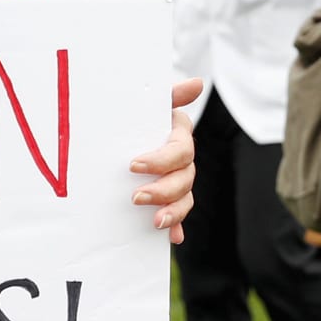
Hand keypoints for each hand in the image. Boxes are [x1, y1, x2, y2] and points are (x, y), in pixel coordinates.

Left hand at [131, 77, 205, 242]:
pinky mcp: (169, 199)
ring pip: (185, 199)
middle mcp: (182, 160)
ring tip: (154, 221)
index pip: (180, 151)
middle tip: (136, 197)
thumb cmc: (137, 116)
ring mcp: (177, 180)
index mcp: (178, 136)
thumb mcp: (149, 105)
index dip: (161, 160)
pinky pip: (179, 216)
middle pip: (184, 179)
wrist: (123, 132)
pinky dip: (177, 227)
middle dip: (162, 190)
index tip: (133, 165)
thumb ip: (171, 95)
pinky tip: (173, 238)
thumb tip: (198, 82)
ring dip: (173, 211)